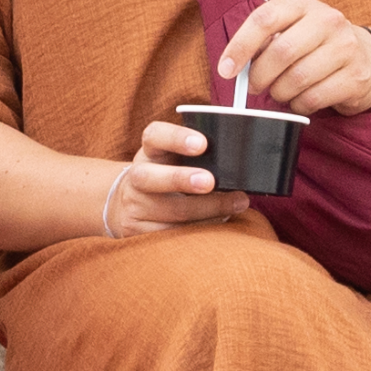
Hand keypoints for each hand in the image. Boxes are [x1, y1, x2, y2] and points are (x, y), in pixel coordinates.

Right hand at [96, 118, 257, 240]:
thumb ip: (200, 155)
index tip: (202, 144)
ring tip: (237, 203)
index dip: (176, 138)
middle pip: (150, 176)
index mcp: (150, 151)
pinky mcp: (137, 231)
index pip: (154, 136)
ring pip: (170, 211)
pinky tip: (220, 223)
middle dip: (181, 179)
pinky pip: (172, 234)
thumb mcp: (174, 158)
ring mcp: (135, 205)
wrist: (129, 204)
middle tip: (209, 181)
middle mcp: (137, 177)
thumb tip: (241, 161)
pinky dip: (201, 229)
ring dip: (207, 209)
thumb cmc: (167, 175)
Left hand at [215, 0, 370, 118]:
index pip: (264, 19)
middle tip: (255, 87)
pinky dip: (299, 105)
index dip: (240, 46)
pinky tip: (300, 100)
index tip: (226, 70)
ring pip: (297, 78)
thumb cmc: (317, 46)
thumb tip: (234, 65)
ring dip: (279, 93)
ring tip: (280, 92)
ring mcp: (346, 47)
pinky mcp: (356, 77)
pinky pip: (314, 98)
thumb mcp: (292, 30)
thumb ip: (265, 41)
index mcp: (303, 3)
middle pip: (281, 52)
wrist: (369, 59)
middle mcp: (328, 20)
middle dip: (260, 76)